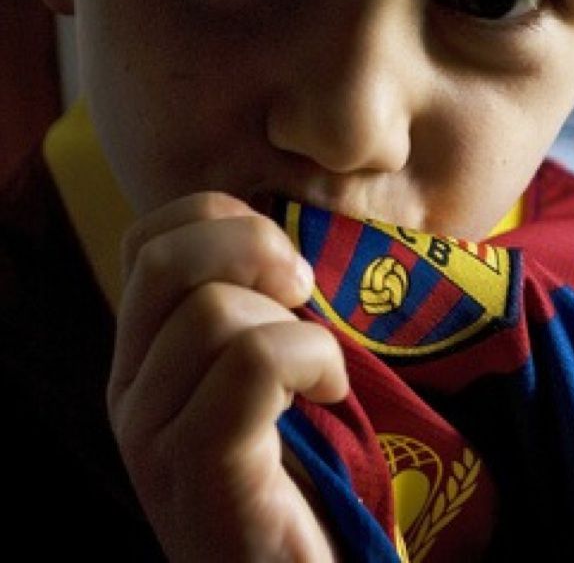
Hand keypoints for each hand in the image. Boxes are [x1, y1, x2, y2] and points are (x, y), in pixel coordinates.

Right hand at [107, 192, 348, 561]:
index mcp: (143, 350)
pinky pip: (252, 363)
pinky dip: (310, 359)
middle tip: (303, 291)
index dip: (218, 220)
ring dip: (294, 326)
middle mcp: (130, 385)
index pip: (147, 239)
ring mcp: (153, 431)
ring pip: (213, 313)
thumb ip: (253, 306)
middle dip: (252, 250)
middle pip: (164, 260)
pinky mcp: (199, 469)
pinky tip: (328, 392)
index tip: (280, 261)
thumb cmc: (293, 458)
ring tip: (320, 370)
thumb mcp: (261, 367)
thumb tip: (284, 248)